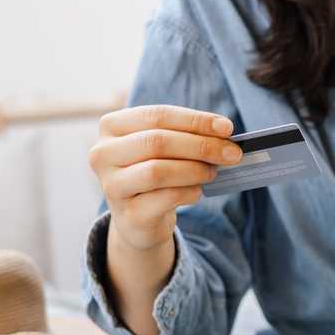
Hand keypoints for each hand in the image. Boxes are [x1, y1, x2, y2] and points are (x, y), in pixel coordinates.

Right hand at [88, 104, 242, 251]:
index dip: (195, 120)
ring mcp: (111, 185)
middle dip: (201, 146)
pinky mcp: (127, 214)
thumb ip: (187, 135)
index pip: (157, 115)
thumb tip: (224, 132)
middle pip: (157, 142)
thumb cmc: (155, 171)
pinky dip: (189, 192)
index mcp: (111, 126)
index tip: (227, 128)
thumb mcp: (165, 147)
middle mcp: (102, 154)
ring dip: (195, 170)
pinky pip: (165, 198)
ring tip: (212, 172)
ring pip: (158, 171)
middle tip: (232, 153)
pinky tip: (198, 191)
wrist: (138, 219)